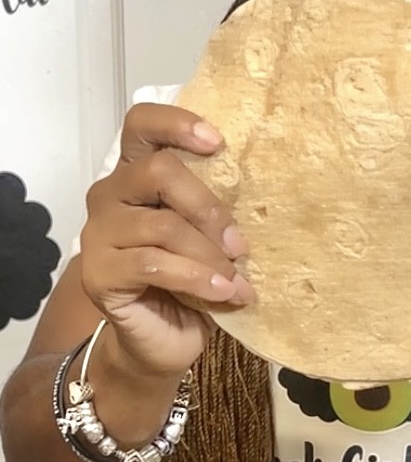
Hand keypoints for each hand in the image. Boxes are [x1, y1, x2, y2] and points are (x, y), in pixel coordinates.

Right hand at [79, 103, 252, 380]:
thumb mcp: (208, 232)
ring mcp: (99, 233)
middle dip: (208, 206)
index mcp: (137, 171)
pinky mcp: (97, 272)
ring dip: (209, 253)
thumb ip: (216, 205)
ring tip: (238, 278)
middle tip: (239, 242)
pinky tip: (224, 292)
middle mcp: (110, 193)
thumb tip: (262, 192)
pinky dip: (198, 278)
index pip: (142, 123)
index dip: (177, 123)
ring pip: (163, 225)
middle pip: (158, 170)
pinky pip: (155, 264)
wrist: (164, 338)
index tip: (218, 141)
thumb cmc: (193, 275)